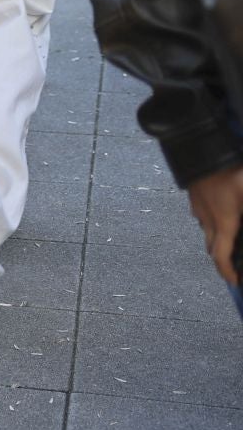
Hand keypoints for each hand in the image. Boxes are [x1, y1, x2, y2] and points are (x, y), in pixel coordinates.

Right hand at [187, 164, 242, 286]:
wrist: (201, 148)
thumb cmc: (231, 173)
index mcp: (224, 223)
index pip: (221, 256)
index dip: (227, 272)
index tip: (235, 281)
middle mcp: (207, 219)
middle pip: (211, 247)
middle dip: (222, 257)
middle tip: (234, 261)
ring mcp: (198, 207)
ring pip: (206, 230)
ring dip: (217, 238)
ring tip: (231, 235)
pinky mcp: (194, 195)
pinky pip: (202, 215)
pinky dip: (212, 221)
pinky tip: (221, 209)